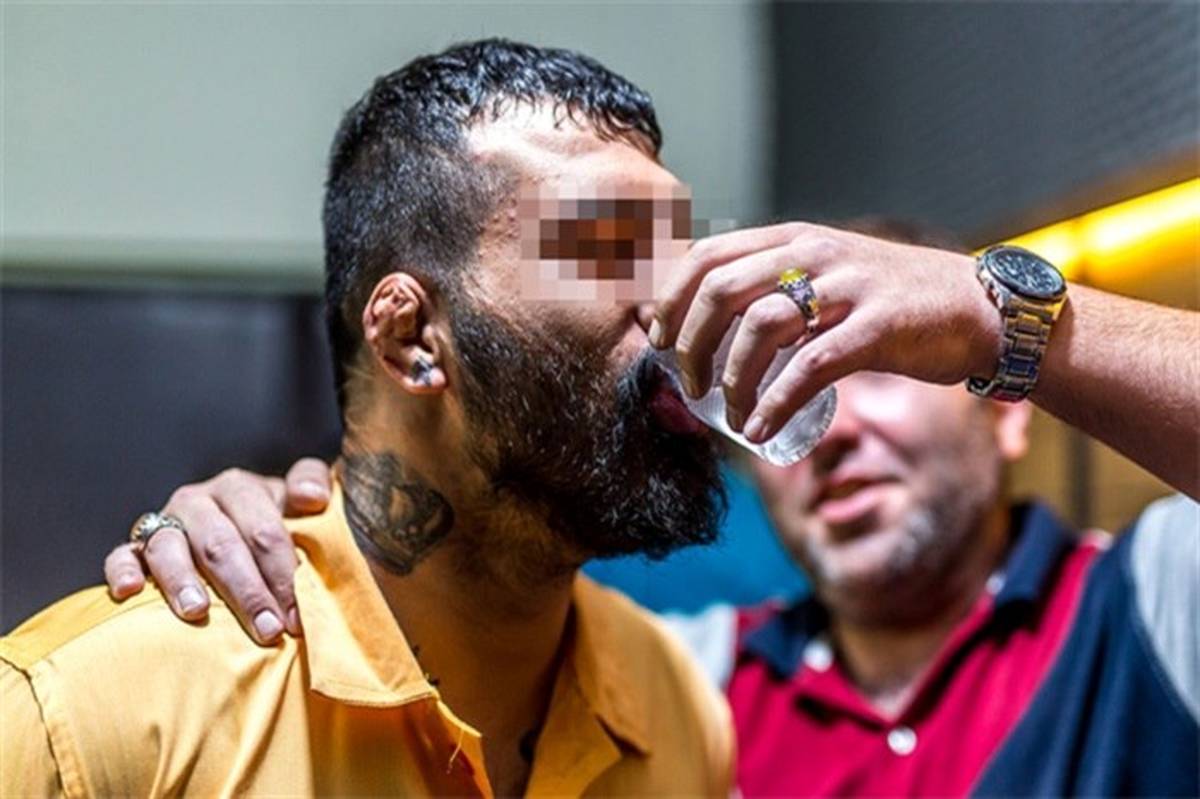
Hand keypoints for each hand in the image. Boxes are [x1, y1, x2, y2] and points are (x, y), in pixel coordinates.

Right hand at [103, 458, 334, 644]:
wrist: (232, 535)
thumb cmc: (272, 526)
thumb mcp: (298, 501)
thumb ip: (312, 485)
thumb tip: (313, 496)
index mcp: (240, 489)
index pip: (264, 529)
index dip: (283, 572)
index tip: (298, 615)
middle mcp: (198, 502)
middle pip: (221, 544)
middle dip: (246, 590)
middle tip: (267, 630)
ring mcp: (164, 523)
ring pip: (168, 547)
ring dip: (182, 581)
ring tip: (197, 612)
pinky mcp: (135, 548)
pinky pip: (121, 555)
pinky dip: (122, 570)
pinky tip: (129, 592)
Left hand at [649, 222, 1001, 442]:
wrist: (980, 307)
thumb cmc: (892, 301)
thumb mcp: (828, 275)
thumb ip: (777, 290)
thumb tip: (712, 330)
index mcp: (794, 239)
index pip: (707, 256)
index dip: (671, 299)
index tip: (658, 340)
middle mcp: (815, 252)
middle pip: (720, 290)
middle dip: (689, 343)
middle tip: (688, 384)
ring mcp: (847, 287)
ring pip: (759, 328)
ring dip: (732, 380)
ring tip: (729, 414)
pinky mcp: (878, 327)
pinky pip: (809, 368)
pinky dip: (775, 405)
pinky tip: (761, 432)